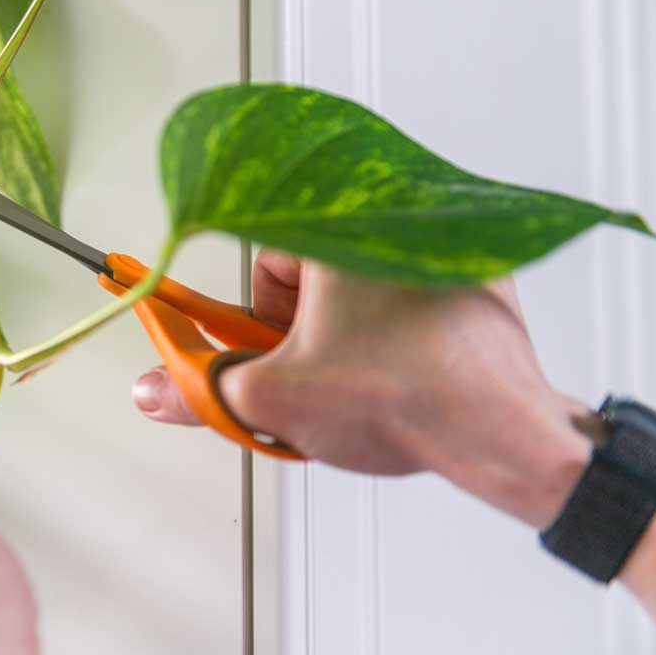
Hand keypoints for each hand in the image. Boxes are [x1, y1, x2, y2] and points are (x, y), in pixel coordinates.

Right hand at [132, 251, 593, 528]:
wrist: (502, 431)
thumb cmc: (405, 399)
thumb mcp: (273, 399)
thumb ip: (199, 391)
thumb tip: (153, 389)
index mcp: (338, 230)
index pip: (262, 261)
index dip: (254, 318)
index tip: (242, 341)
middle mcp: (393, 223)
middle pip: (310, 276)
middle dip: (299, 333)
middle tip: (310, 375)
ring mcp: (443, 248)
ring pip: (358, 287)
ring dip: (343, 331)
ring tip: (357, 378)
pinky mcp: (478, 276)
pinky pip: (407, 291)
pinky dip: (393, 326)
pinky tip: (399, 368)